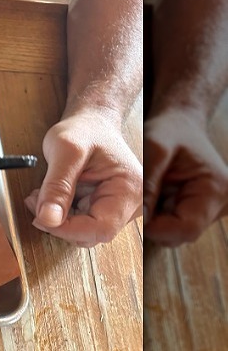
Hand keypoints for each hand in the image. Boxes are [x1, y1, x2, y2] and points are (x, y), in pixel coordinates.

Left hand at [24, 110, 141, 246]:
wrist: (91, 122)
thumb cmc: (83, 130)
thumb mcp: (65, 151)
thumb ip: (57, 186)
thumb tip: (47, 219)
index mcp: (129, 190)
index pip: (101, 228)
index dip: (67, 229)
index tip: (40, 217)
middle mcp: (130, 204)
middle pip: (92, 234)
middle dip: (59, 223)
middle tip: (35, 199)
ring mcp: (117, 209)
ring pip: (83, 232)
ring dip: (58, 219)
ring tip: (42, 193)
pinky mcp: (103, 208)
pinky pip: (80, 223)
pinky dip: (61, 214)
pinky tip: (51, 196)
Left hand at [143, 109, 227, 246]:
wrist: (179, 123)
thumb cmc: (169, 130)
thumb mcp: (154, 149)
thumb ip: (148, 184)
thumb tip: (142, 219)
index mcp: (216, 189)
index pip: (187, 228)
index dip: (157, 228)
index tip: (137, 213)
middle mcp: (222, 203)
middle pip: (182, 233)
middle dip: (156, 222)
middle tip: (142, 197)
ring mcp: (214, 208)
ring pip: (177, 231)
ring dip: (158, 218)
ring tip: (153, 190)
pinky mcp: (202, 209)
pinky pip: (176, 223)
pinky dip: (161, 214)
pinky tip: (158, 194)